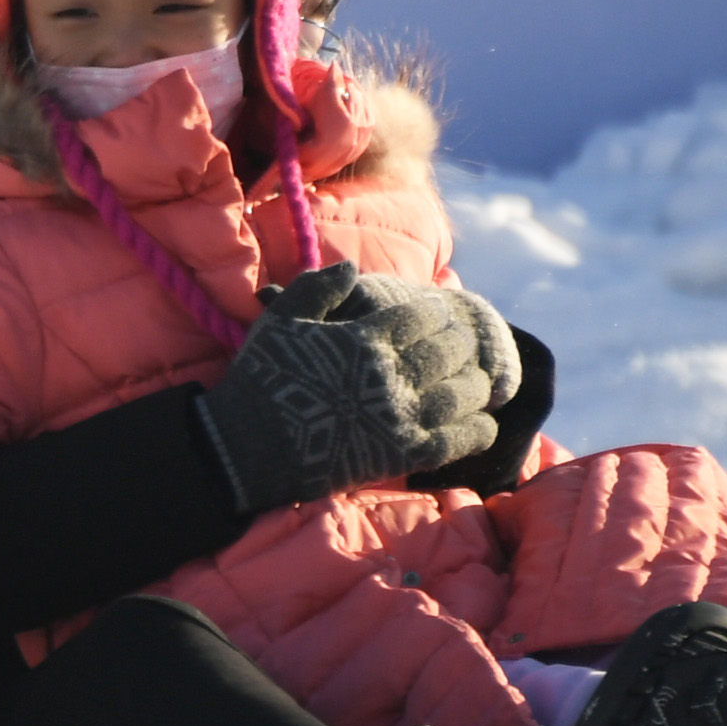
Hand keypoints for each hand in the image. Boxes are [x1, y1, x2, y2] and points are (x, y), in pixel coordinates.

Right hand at [196, 261, 519, 510]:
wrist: (244, 449)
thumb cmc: (260, 380)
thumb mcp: (278, 320)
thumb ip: (316, 288)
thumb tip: (352, 269)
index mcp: (365, 339)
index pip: (424, 316)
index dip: (438, 314)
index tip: (439, 317)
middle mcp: (389, 375)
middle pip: (450, 351)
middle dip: (462, 346)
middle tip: (462, 348)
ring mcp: (399, 418)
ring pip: (463, 394)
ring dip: (475, 385)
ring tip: (475, 382)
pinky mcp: (402, 456)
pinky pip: (457, 441)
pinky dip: (478, 430)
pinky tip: (481, 422)